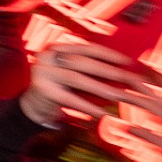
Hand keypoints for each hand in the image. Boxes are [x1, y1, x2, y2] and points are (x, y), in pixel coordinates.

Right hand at [18, 42, 143, 126]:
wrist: (32, 106)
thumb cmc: (59, 88)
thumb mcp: (71, 73)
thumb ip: (89, 68)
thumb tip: (121, 70)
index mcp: (58, 47)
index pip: (86, 48)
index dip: (108, 54)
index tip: (128, 61)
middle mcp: (48, 56)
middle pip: (83, 61)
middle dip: (109, 70)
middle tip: (130, 78)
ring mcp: (43, 71)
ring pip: (77, 78)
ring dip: (101, 87)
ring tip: (119, 96)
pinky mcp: (42, 90)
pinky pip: (69, 99)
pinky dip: (88, 106)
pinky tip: (102, 113)